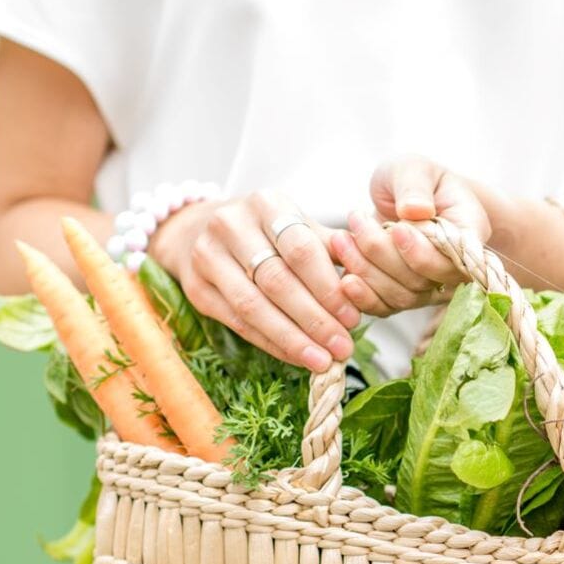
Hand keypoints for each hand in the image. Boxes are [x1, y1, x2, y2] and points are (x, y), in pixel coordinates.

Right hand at [149, 190, 358, 371]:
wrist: (199, 228)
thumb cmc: (266, 230)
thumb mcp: (299, 225)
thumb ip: (331, 249)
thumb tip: (367, 282)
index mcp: (267, 204)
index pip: (301, 249)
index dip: (328, 287)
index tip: (353, 318)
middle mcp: (231, 225)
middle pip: (277, 280)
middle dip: (314, 319)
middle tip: (342, 346)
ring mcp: (208, 256)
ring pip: (253, 306)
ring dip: (292, 339)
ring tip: (322, 360)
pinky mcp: (196, 288)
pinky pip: (237, 322)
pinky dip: (271, 343)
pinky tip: (296, 357)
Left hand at [328, 155, 491, 315]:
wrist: (405, 198)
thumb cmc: (415, 179)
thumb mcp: (414, 168)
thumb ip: (414, 186)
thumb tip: (415, 210)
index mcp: (469, 232)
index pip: (454, 258)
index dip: (423, 253)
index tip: (396, 228)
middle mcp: (454, 267)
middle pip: (423, 281)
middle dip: (383, 255)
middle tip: (356, 220)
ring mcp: (431, 287)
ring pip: (402, 296)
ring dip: (367, 271)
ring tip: (341, 238)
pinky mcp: (405, 296)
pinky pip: (386, 308)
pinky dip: (363, 296)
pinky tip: (344, 279)